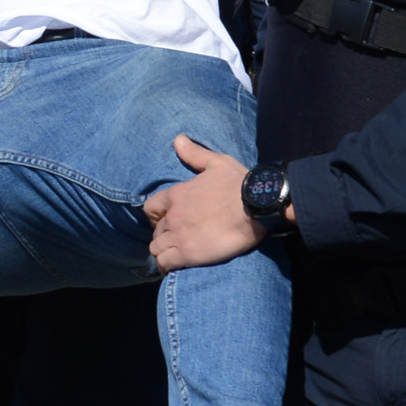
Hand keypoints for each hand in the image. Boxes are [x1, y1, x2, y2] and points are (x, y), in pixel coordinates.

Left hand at [145, 136, 268, 271]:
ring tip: (175, 253)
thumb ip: (194, 154)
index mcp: (176, 194)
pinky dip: (166, 265)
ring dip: (163, 250)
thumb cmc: (238, 184)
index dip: (156, 215)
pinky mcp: (188, 254)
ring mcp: (179, 235)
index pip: (150, 207)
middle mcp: (173, 215)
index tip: (166, 219)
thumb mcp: (216, 162)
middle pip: (155, 229)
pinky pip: (165, 263)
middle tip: (177, 238)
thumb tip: (178, 140)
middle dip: (163, 234)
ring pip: (156, 247)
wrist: (255, 208)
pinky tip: (173, 266)